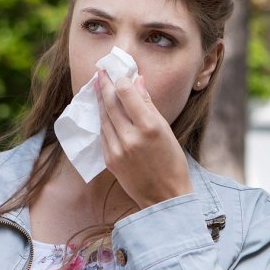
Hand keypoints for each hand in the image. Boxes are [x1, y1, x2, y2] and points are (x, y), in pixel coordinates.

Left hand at [95, 69, 193, 208]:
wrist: (164, 197)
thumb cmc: (172, 162)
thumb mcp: (166, 130)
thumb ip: (148, 104)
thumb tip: (137, 81)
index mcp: (149, 127)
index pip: (126, 93)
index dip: (119, 80)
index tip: (116, 72)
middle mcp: (131, 137)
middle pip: (111, 103)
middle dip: (104, 85)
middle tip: (100, 72)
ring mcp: (118, 149)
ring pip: (104, 117)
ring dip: (100, 101)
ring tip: (98, 87)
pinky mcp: (110, 160)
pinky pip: (103, 133)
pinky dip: (103, 120)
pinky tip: (103, 111)